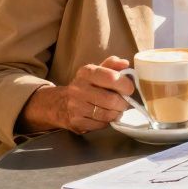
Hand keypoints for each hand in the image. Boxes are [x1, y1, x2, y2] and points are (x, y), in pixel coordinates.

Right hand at [17, 56, 133, 133]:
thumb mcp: (95, 71)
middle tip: (124, 103)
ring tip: (115, 109)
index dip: (125, 85)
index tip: (129, 89)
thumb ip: (112, 65)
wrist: (59, 103)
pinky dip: (107, 122)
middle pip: (112, 100)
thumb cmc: (84, 86)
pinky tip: (104, 116)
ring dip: (116, 113)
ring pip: (107, 114)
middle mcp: (79, 88)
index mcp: (86, 72)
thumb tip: (125, 63)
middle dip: (123, 103)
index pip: (112, 78)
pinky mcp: (76, 122)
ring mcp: (76, 107)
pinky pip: (101, 125)